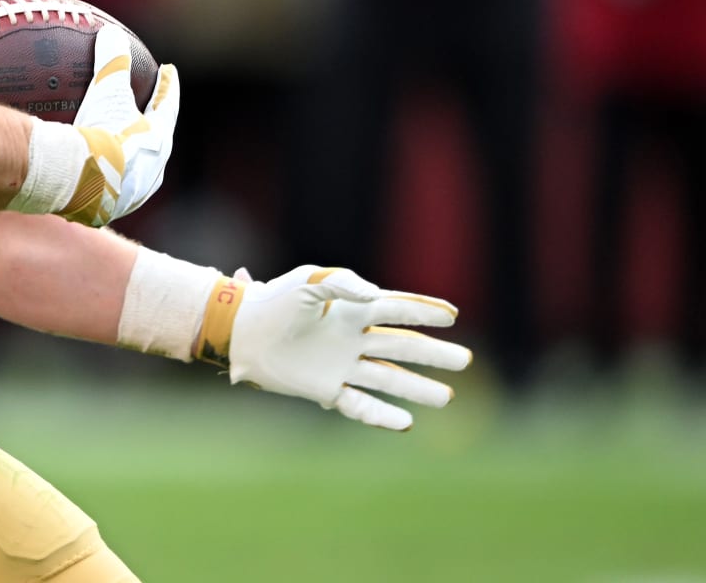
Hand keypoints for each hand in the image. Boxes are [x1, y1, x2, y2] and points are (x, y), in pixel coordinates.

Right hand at [15, 25, 178, 225]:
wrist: (78, 182)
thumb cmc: (98, 135)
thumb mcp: (106, 92)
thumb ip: (111, 62)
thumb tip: (110, 33)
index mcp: (159, 140)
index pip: (168, 106)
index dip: (168, 87)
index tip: (169, 71)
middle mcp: (153, 169)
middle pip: (159, 139)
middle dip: (155, 123)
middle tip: (151, 109)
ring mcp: (134, 192)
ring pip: (138, 167)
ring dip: (132, 152)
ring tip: (121, 143)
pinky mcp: (111, 207)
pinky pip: (111, 184)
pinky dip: (106, 172)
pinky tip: (90, 170)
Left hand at [195, 265, 471, 430]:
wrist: (240, 332)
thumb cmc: (272, 301)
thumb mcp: (307, 282)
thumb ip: (343, 284)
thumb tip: (375, 296)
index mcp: (349, 309)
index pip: (394, 310)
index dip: (422, 312)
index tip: (452, 315)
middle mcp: (350, 338)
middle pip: (400, 347)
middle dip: (433, 354)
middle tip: (465, 360)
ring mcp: (340, 365)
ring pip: (387, 378)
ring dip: (417, 387)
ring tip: (448, 397)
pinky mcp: (324, 388)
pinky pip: (359, 404)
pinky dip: (381, 415)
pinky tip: (405, 423)